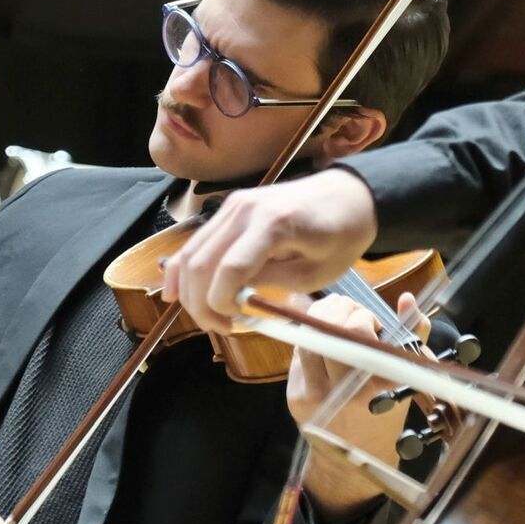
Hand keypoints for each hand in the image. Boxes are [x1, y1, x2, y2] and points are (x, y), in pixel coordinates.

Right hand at [160, 169, 377, 332]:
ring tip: (208, 316)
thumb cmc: (341, 236)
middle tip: (219, 328)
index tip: (234, 324)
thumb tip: (234, 301)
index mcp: (273, 224)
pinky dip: (182, 269)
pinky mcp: (229, 208)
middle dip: (201, 303)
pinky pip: (196, 242)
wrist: (349, 195)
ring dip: (189, 291)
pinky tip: (175, 293)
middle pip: (201, 262)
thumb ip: (270, 285)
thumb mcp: (315, 273)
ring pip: (190, 253)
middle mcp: (244, 210)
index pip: (229, 269)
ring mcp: (232, 206)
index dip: (221, 304)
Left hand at [288, 292, 426, 520]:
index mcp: (372, 388)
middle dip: (341, 309)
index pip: (355, 332)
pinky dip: (311, 337)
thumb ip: (411, 336)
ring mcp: (310, 393)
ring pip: (307, 334)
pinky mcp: (293, 393)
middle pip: (326, 328)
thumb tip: (409, 299)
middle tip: (354, 316)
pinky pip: (298, 351)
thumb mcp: (406, 381)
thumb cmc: (387, 417)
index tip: (374, 324)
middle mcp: (338, 391)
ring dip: (322, 317)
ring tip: (338, 321)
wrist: (353, 462)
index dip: (362, 317)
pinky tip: (325, 339)